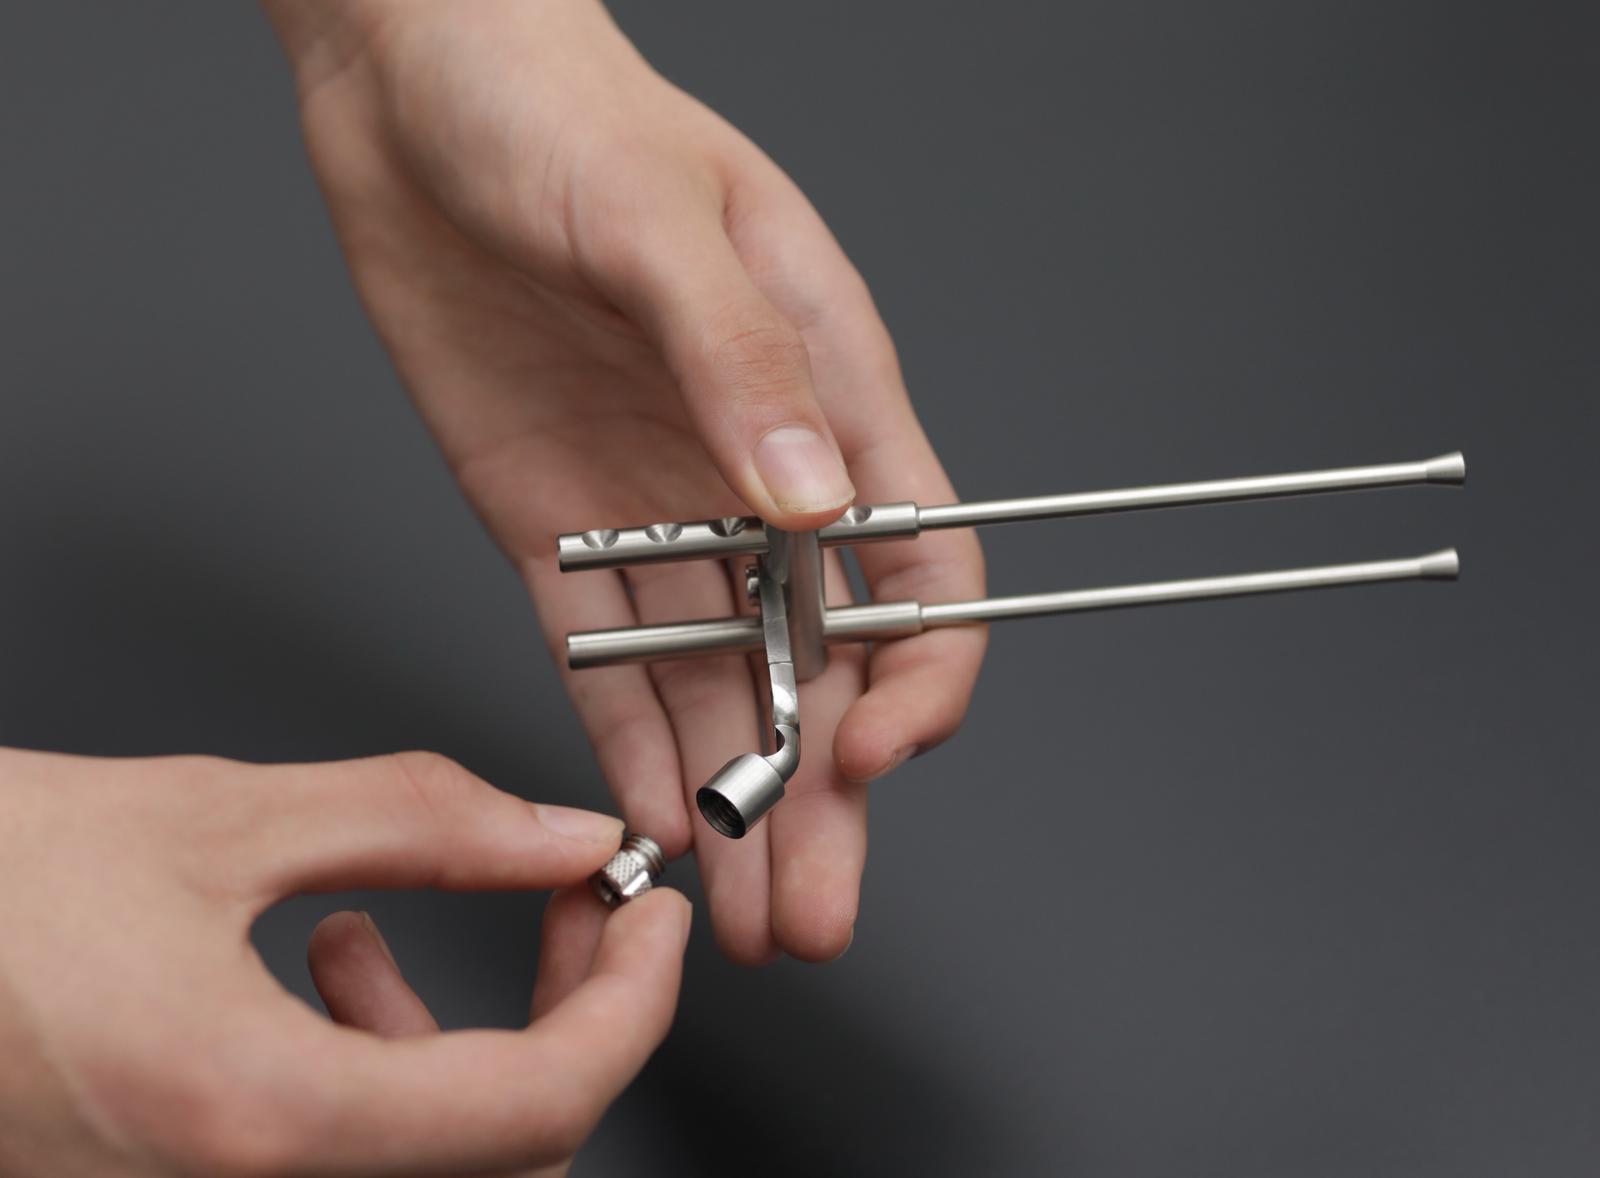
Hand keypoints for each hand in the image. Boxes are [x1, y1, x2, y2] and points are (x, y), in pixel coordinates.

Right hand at [0, 746, 689, 1176]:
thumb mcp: (214, 817)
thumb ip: (418, 823)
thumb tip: (557, 834)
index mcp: (252, 1122)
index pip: (536, 1104)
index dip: (631, 1006)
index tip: (652, 920)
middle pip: (499, 1150)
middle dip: (558, 1016)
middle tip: (560, 907)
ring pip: (418, 1159)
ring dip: (444, 1043)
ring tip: (379, 926)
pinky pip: (330, 1158)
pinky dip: (361, 1067)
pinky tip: (310, 965)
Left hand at [263, 0, 985, 962]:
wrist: (417, 89)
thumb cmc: (563, 111)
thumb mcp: (664, 219)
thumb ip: (743, 363)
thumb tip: (813, 501)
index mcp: (824, 390)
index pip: (917, 561)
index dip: (919, 670)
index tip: (883, 756)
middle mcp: (752, 472)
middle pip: (816, 664)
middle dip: (822, 794)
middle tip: (812, 914)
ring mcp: (655, 511)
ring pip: (715, 688)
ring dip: (733, 802)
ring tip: (742, 915)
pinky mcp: (555, 530)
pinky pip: (604, 662)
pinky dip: (629, 750)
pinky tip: (651, 827)